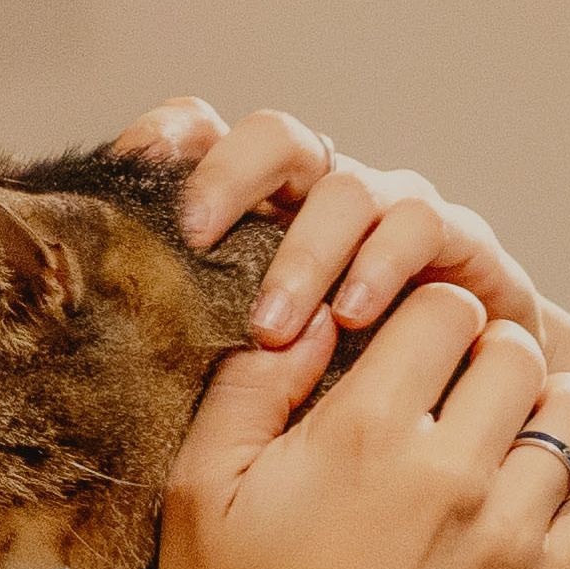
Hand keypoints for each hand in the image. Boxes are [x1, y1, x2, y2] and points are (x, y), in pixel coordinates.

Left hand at [121, 99, 569, 456]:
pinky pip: (420, 225)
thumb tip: (101, 337)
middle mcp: (328, 201)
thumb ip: (196, 343)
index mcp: (267, 216)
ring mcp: (396, 215)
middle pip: (278, 140)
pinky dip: (383, 264)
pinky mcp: (463, 242)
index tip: (135, 163)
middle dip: (231, 177)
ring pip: (347, 189)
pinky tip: (354, 316)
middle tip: (194, 238)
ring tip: (273, 326)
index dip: (174, 135)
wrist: (468, 433)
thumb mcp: (252, 381)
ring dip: (306, 254)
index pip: (212, 138)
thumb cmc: (341, 415)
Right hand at [151, 280, 569, 568]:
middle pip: (518, 350)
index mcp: (362, 434)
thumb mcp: (199, 497)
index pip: (445, 308)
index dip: (425, 318)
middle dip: (488, 355)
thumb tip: (309, 317)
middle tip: (458, 393)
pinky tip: (561, 485)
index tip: (408, 353)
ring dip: (546, 410)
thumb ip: (250, 390)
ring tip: (509, 437)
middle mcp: (449, 473)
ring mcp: (510, 534)